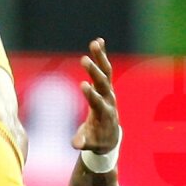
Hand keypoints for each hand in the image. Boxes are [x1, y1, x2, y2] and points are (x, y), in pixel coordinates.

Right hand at [71, 38, 118, 153]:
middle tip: (84, 60)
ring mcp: (109, 92)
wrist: (110, 137)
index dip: (91, 94)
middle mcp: (108, 100)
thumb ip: (83, 142)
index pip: (97, 103)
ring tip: (94, 43)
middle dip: (94, 73)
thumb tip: (75, 144)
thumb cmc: (97, 140)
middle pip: (103, 84)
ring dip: (100, 58)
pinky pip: (105, 69)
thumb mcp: (90, 144)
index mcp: (104, 114)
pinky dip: (102, 56)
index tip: (82, 84)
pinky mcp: (106, 86)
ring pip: (106, 73)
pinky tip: (98, 41)